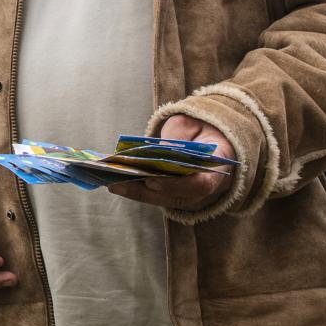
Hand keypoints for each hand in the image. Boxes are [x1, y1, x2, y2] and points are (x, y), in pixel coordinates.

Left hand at [104, 114, 235, 210]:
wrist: (214, 146)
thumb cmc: (202, 133)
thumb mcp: (193, 126)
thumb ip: (178, 137)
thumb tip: (157, 150)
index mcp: (216, 171)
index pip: (199, 185)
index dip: (175, 185)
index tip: (152, 181)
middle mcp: (202, 191)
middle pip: (171, 197)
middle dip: (142, 191)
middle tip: (116, 182)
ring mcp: (188, 197)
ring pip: (159, 199)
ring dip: (133, 191)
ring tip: (108, 181)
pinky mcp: (173, 196)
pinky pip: (153, 194)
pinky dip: (134, 188)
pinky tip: (113, 180)